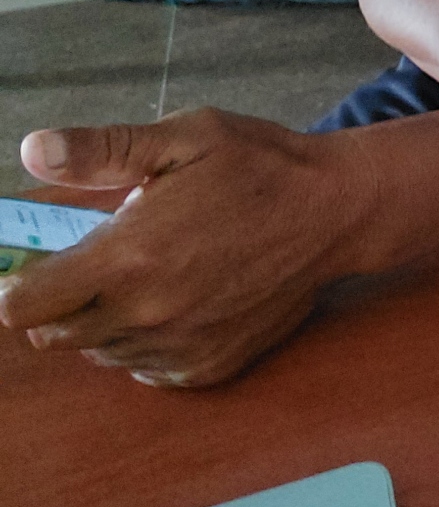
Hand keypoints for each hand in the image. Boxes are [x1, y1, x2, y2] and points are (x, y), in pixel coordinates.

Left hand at [0, 109, 373, 386]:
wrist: (338, 211)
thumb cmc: (262, 167)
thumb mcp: (185, 138)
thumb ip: (103, 150)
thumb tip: (34, 149)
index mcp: (129, 258)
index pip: (23, 306)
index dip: (19, 283)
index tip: (39, 262)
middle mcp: (147, 315)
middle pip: (55, 335)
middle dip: (62, 300)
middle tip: (102, 258)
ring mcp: (179, 346)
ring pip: (102, 352)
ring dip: (106, 321)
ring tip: (149, 273)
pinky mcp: (208, 366)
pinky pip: (146, 368)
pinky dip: (148, 343)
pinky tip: (177, 300)